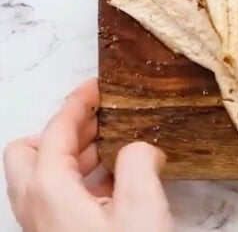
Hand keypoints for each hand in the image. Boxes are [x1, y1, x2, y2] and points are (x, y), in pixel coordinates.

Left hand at [4, 78, 174, 231]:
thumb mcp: (142, 206)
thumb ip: (139, 163)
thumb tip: (141, 148)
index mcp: (49, 188)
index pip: (57, 129)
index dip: (79, 102)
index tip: (97, 86)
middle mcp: (35, 205)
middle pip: (30, 150)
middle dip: (65, 129)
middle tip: (100, 119)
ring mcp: (41, 223)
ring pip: (42, 174)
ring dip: (73, 154)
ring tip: (114, 146)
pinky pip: (55, 196)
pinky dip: (77, 178)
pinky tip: (114, 181)